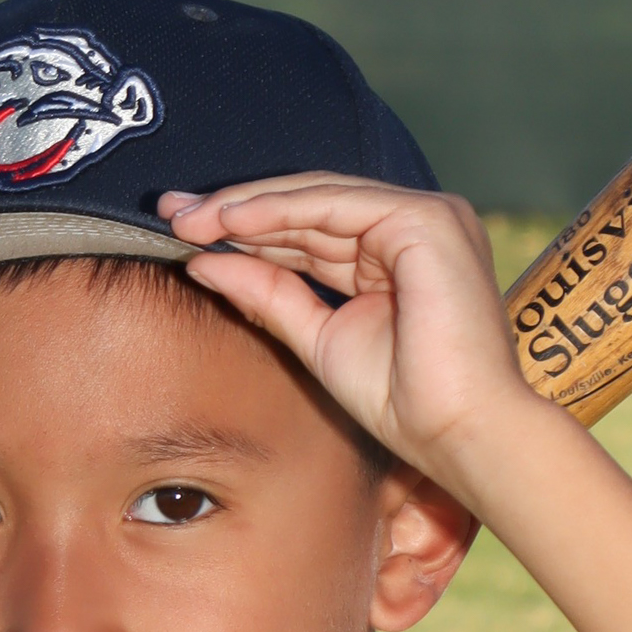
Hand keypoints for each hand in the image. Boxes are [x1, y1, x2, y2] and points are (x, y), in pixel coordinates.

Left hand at [160, 177, 536, 496]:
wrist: (461, 434)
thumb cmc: (406, 405)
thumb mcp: (319, 340)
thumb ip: (269, 297)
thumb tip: (204, 264)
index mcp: (400, 254)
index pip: (313, 229)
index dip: (248, 230)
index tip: (184, 234)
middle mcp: (416, 227)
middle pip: (311, 205)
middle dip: (237, 210)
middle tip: (170, 212)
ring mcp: (427, 217)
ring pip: (319, 197)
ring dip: (249, 206)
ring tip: (189, 218)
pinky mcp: (426, 221)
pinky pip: (336, 203)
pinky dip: (280, 210)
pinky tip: (231, 220)